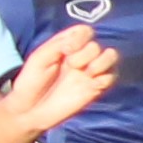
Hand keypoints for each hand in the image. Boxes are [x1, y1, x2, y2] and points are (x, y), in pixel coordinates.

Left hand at [2, 21, 117, 133]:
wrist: (30, 110)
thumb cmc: (30, 82)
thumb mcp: (39, 58)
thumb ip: (58, 44)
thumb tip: (76, 41)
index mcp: (67, 47)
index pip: (85, 31)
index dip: (80, 37)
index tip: (66, 50)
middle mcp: (81, 57)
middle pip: (97, 44)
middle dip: (85, 54)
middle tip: (70, 66)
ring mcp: (89, 72)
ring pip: (111, 56)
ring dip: (101, 62)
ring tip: (86, 73)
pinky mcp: (95, 88)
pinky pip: (112, 76)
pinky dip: (104, 78)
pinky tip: (90, 83)